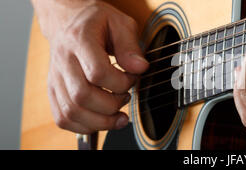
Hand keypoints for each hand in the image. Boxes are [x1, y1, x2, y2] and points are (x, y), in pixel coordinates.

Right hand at [32, 0, 148, 133]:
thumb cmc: (95, 22)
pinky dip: (84, 126)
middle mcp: (63, 61)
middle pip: (82, 96)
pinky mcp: (54, 91)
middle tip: (125, 97)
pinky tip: (101, 119)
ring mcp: (55, 78)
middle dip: (111, 105)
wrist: (67, 20)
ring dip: (100, 121)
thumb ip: (130, 46)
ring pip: (71, 112)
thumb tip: (140, 68)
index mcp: (79, 40)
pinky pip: (63, 118)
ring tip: (118, 115)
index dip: (121, 82)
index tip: (132, 78)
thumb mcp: (120, 23)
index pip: (97, 72)